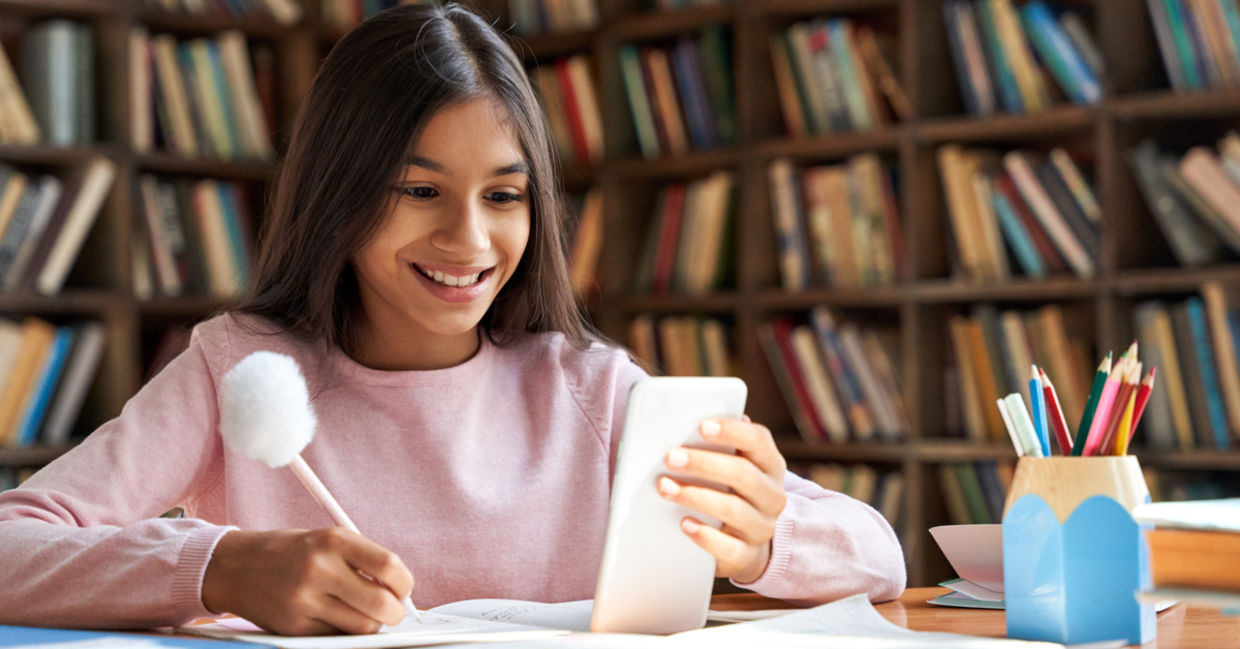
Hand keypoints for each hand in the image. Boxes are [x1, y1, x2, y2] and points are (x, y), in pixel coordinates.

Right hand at [202, 527, 413, 634]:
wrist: (234, 567)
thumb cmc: (289, 552)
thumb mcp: (326, 540)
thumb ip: (363, 560)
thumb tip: (400, 591)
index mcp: (333, 541)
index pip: (389, 567)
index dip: (405, 584)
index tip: (403, 589)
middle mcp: (319, 569)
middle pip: (381, 605)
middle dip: (395, 613)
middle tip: (391, 610)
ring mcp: (305, 601)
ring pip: (362, 628)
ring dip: (371, 625)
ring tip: (361, 613)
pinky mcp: (295, 628)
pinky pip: (336, 638)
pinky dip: (344, 632)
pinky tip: (334, 618)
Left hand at [657, 416, 787, 583]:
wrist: (746, 543)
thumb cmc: (731, 492)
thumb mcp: (733, 466)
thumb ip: (720, 445)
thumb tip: (687, 423)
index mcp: (770, 465)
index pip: (759, 441)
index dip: (732, 431)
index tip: (702, 426)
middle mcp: (772, 495)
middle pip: (743, 474)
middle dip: (704, 464)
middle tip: (671, 458)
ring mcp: (762, 527)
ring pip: (734, 509)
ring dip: (696, 496)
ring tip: (665, 487)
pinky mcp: (746, 555)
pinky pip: (729, 547)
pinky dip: (705, 535)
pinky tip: (684, 523)